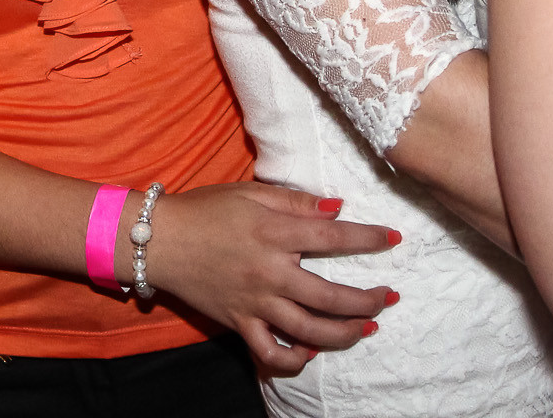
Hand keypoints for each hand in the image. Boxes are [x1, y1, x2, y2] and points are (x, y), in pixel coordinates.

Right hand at [130, 181, 397, 376]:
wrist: (159, 240)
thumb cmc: (205, 210)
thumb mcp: (250, 193)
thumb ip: (294, 201)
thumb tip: (337, 209)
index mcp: (274, 234)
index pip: (334, 239)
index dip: (368, 239)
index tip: (393, 238)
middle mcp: (270, 273)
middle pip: (331, 297)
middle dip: (368, 300)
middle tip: (389, 297)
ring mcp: (255, 303)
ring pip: (310, 330)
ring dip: (346, 333)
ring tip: (367, 328)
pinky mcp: (239, 322)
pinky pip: (271, 352)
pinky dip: (294, 358)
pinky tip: (311, 351)